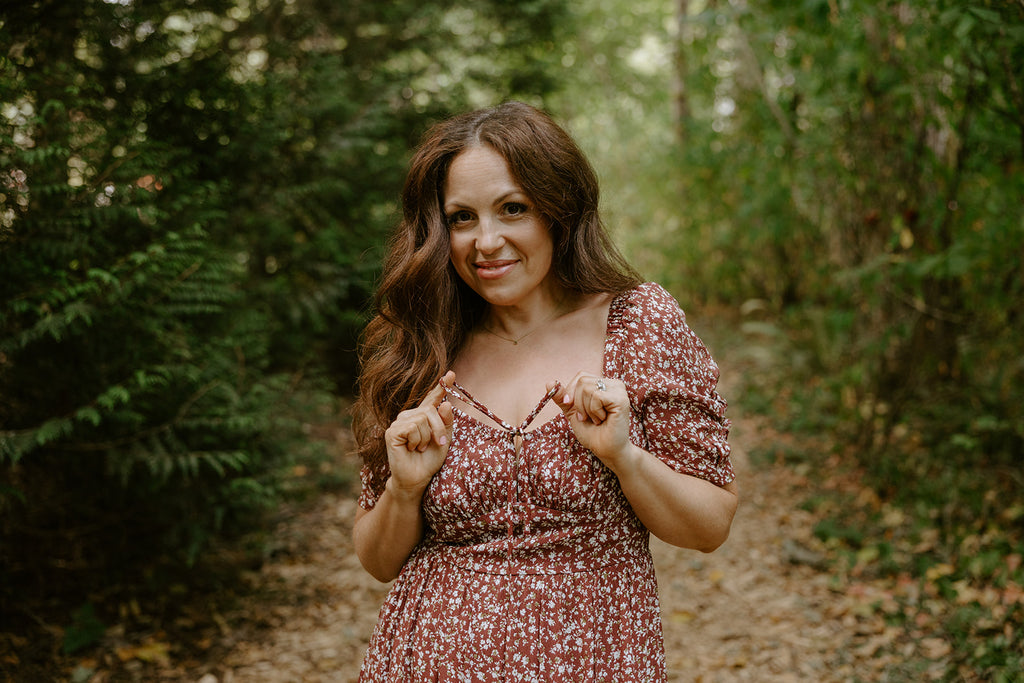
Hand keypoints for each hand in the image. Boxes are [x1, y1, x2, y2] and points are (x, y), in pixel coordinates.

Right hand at [384, 371, 455, 499]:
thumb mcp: (444, 440)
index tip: (451, 374)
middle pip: (430, 410)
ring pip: (422, 419)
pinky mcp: (392, 431)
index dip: (441, 386)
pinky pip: (412, 427)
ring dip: (427, 438)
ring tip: (420, 448)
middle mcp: (409, 416)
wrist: (417, 479)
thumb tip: (446, 404)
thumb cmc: (429, 460)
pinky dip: (417, 440)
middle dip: (439, 428)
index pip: (432, 398)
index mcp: (422, 416)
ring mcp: (399, 422)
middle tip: (438, 444)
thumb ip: (446, 422)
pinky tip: (411, 449)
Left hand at [549, 372, 635, 470]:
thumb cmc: (592, 432)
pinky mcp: (621, 399)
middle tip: (586, 417)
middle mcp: (613, 384)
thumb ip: (562, 397)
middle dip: (578, 402)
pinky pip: (597, 396)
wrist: (605, 449)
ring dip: (586, 409)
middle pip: (582, 380)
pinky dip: (594, 411)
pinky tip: (603, 419)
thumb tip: (549, 383)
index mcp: (603, 384)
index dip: (572, 391)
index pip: (581, 376)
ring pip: (588, 388)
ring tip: (596, 420)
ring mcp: (619, 390)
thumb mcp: (572, 412)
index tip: (572, 408)